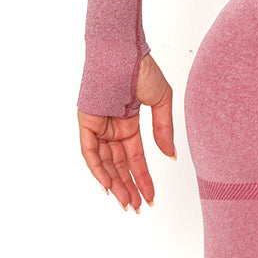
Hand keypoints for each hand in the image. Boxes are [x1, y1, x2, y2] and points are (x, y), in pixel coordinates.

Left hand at [77, 54, 175, 211]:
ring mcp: (98, 125)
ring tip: (127, 203)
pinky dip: (98, 169)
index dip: (143, 176)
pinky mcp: (87, 122)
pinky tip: (109, 186)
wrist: (125, 50)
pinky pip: (90, 152)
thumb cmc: (142, 69)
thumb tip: (170, 156)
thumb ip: (164, 130)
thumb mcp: (161, 101)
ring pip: (105, 163)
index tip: (151, 196)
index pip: (134, 156)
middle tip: (137, 207)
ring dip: (115, 184)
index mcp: (128, 120)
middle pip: (119, 164)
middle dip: (128, 186)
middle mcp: (111, 126)